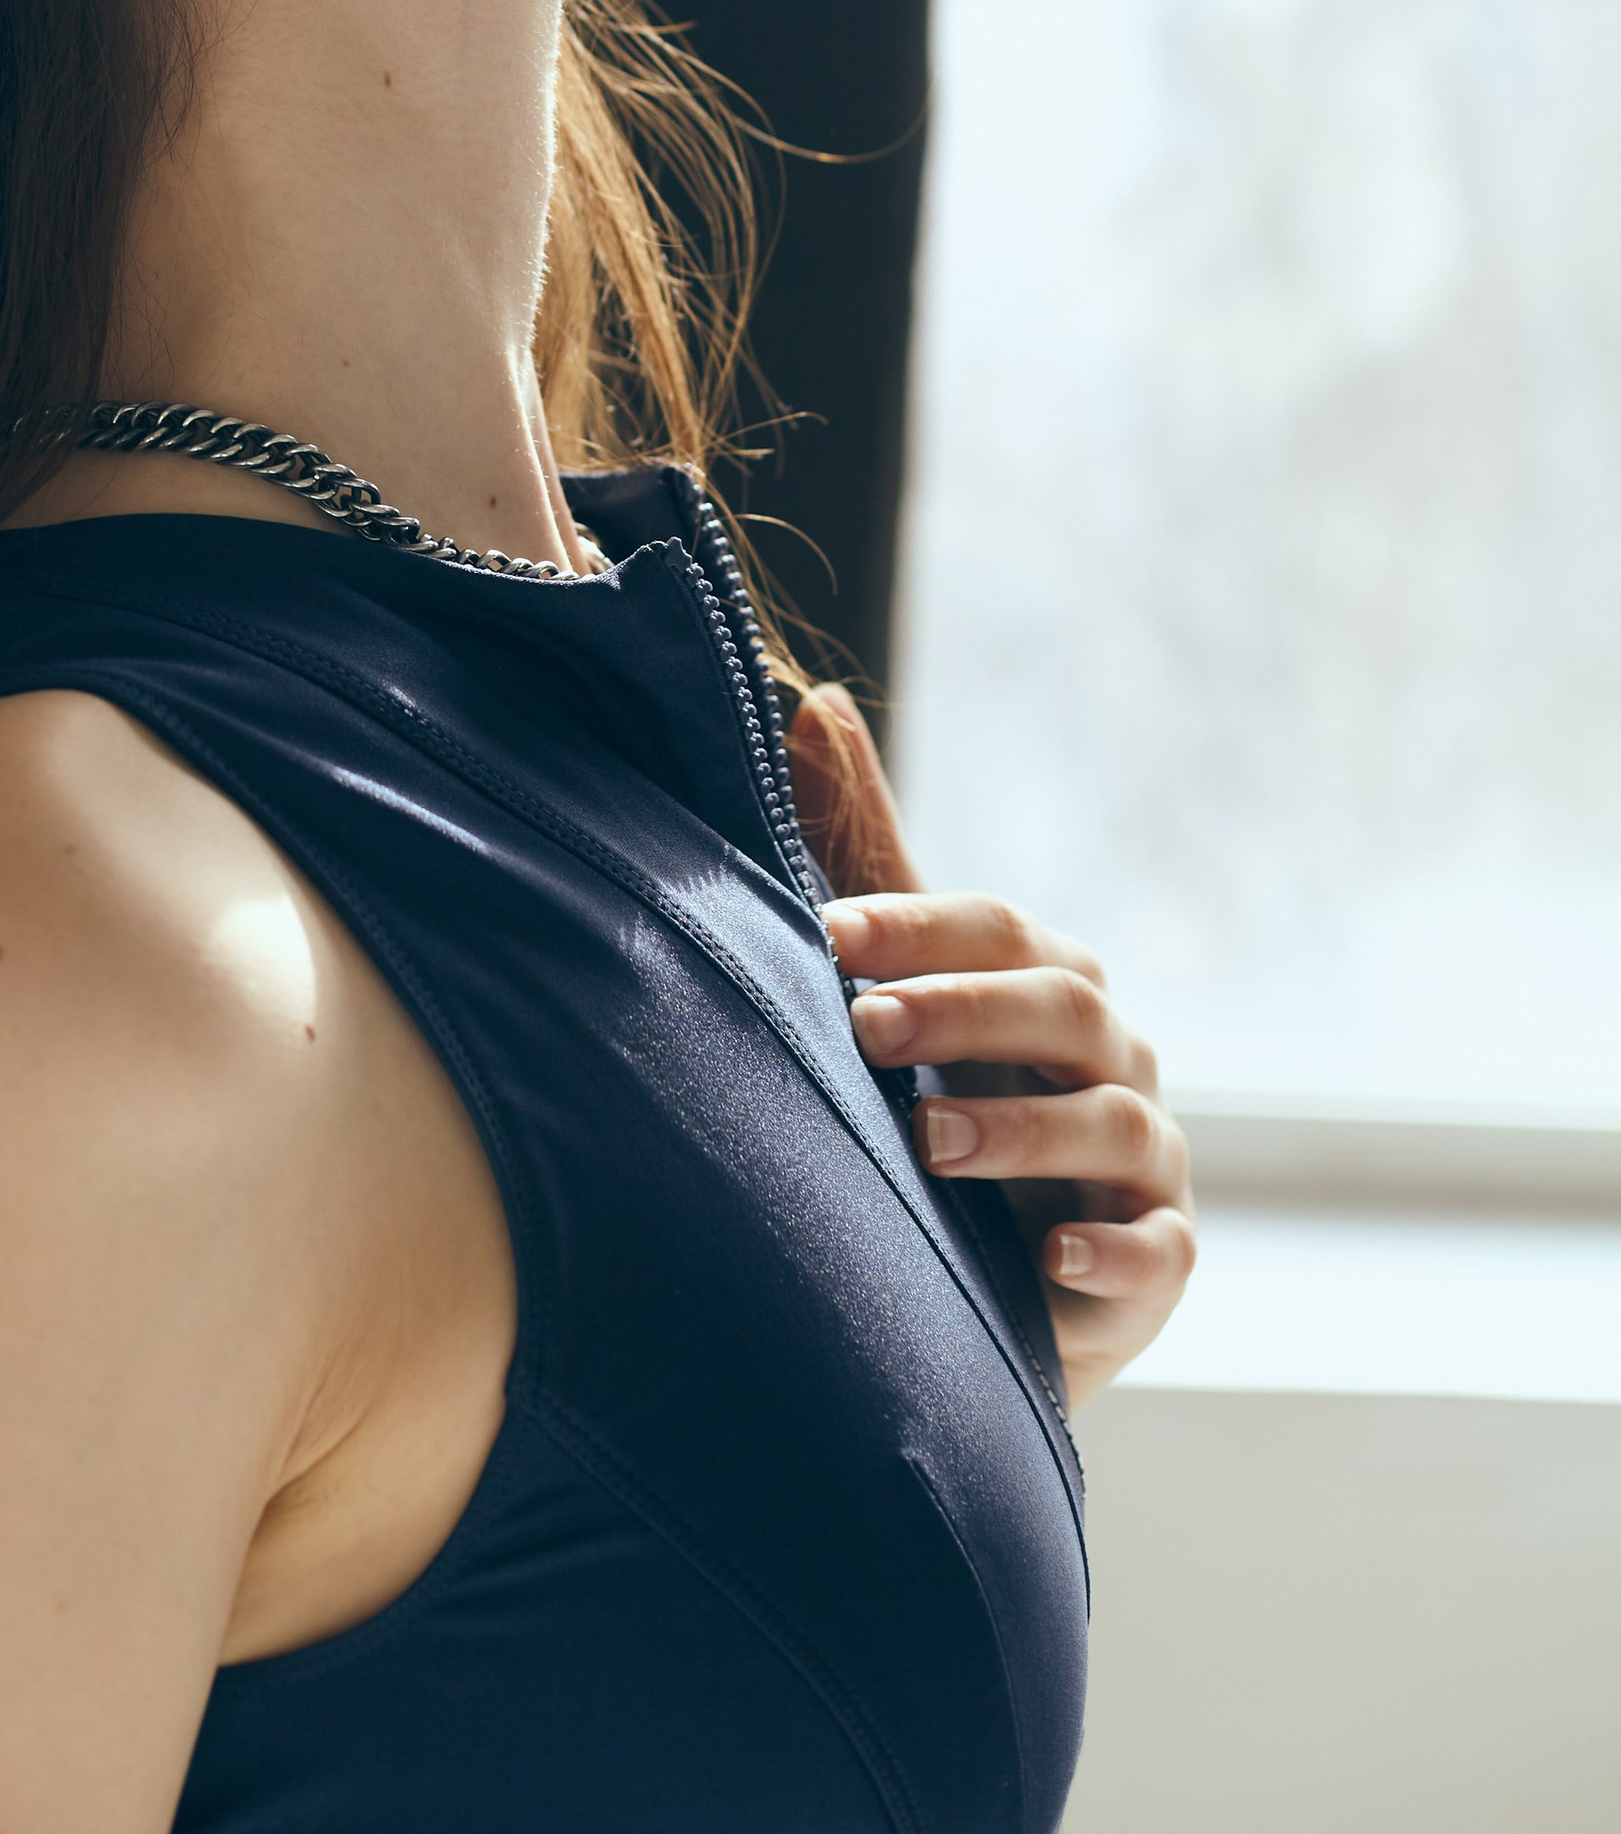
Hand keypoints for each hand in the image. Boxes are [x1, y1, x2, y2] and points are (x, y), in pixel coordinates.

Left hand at [783, 685, 1193, 1403]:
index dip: (918, 924)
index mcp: (1052, 983)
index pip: (1000, 928)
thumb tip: (816, 701)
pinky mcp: (1160, 1265)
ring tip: (928, 1143)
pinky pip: (1156, 1252)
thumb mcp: (902, 981)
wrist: (989, 1275)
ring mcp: (1145, 1162)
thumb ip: (869, 856)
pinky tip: (1049, 1257)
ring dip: (1019, 1129)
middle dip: (966, 1011)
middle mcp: (1115, 1058)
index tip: (826, 934)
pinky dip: (1109, 1252)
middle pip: (1064, 1009)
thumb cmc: (946, 1098)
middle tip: (868, 1028)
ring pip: (1111, 1125)